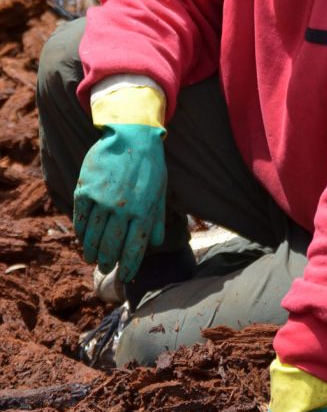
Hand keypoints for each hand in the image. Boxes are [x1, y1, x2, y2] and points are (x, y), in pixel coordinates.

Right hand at [73, 123, 166, 282]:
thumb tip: (156, 243)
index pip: (135, 249)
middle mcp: (122, 209)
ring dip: (92, 251)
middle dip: (109, 262)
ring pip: (94, 237)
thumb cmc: (150, 165)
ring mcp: (102, 201)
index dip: (129, 266)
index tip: (125, 276)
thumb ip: (157, 218)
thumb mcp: (159, 191)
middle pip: (111, 247)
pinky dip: (81, 233)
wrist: (131, 136)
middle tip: (106, 268)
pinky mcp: (85, 191)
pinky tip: (83, 239)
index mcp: (143, 212)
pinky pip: (81, 219)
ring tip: (92, 258)